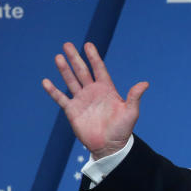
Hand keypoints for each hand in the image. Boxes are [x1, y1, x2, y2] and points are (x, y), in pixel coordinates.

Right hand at [41, 42, 147, 158]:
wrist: (110, 146)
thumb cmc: (122, 129)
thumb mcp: (131, 112)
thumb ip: (134, 97)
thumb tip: (145, 84)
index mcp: (106, 89)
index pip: (99, 69)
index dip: (94, 57)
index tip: (88, 45)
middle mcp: (93, 92)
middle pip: (82, 71)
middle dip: (75, 58)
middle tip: (67, 44)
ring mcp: (81, 100)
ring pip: (71, 81)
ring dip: (64, 70)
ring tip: (58, 57)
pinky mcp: (72, 110)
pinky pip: (60, 98)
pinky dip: (53, 91)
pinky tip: (46, 82)